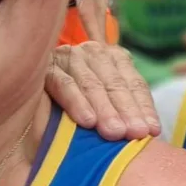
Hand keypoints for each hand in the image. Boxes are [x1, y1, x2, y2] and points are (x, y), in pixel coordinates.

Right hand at [46, 41, 160, 140]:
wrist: (33, 83)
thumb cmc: (78, 102)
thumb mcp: (104, 101)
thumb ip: (123, 107)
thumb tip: (149, 132)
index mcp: (114, 57)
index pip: (134, 83)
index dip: (144, 108)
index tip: (152, 131)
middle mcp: (94, 52)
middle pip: (115, 84)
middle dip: (128, 111)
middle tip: (136, 134)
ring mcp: (70, 57)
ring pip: (92, 84)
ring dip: (105, 110)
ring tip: (115, 133)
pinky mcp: (47, 68)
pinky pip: (65, 85)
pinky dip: (77, 103)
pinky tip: (87, 121)